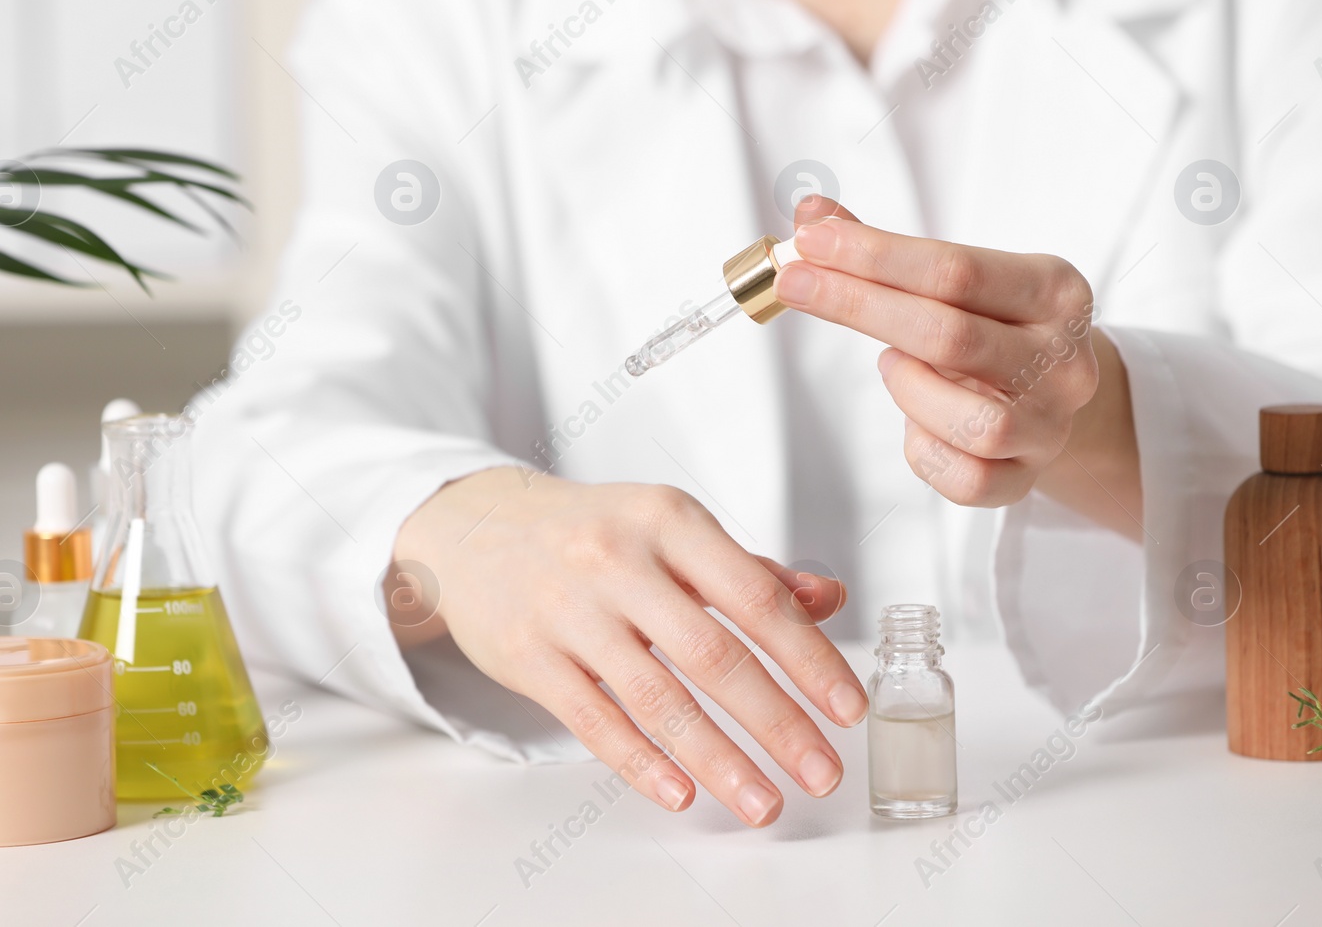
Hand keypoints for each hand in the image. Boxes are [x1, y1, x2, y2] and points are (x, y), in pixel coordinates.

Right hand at [391, 467, 866, 826]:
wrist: (474, 526)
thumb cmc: (590, 530)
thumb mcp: (670, 528)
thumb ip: (749, 568)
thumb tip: (830, 597)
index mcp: (668, 520)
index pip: (755, 597)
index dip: (808, 657)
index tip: (848, 708)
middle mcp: (618, 559)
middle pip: (713, 655)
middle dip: (777, 723)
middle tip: (822, 773)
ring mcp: (568, 608)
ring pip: (656, 697)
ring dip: (718, 759)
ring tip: (763, 802)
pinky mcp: (528, 655)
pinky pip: (593, 719)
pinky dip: (641, 762)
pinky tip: (682, 793)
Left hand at [774, 196, 1139, 533]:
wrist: (1049, 395)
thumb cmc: (991, 326)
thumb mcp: (958, 278)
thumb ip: (884, 250)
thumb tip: (812, 214)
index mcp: (1055, 291)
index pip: (955, 270)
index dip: (874, 255)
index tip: (809, 241)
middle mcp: (1065, 359)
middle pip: (950, 337)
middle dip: (859, 306)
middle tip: (796, 284)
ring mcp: (1050, 425)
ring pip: (974, 422)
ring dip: (911, 390)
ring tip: (894, 364)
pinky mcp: (1026, 479)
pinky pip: (965, 478)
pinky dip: (923, 450)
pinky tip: (916, 421)